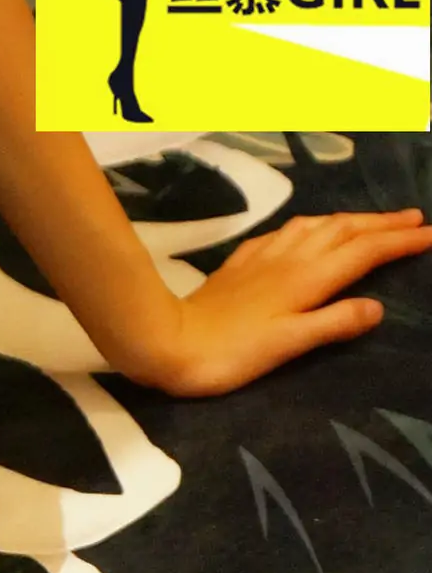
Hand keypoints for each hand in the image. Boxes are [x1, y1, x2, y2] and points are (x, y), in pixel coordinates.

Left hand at [118, 208, 431, 397]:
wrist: (168, 342)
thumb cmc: (230, 354)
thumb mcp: (289, 345)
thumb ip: (333, 324)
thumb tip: (377, 308)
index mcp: (309, 279)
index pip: (366, 253)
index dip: (400, 242)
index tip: (430, 234)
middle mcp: (292, 258)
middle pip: (346, 230)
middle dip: (383, 223)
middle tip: (415, 218)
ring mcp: (265, 257)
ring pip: (318, 225)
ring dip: (350, 219)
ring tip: (370, 220)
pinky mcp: (242, 262)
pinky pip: (287, 233)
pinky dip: (311, 226)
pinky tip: (308, 230)